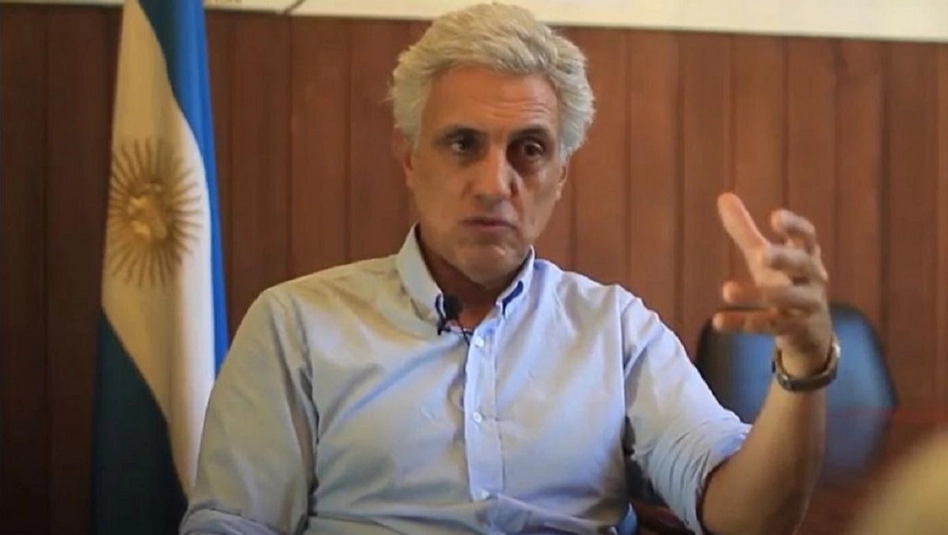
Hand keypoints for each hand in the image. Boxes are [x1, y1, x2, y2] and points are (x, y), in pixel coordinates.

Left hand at [713, 192, 832, 375]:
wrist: (810, 331)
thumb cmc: (785, 282)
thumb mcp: (764, 256)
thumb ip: (745, 230)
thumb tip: (723, 196)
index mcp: (806, 255)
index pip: (807, 237)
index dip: (794, 227)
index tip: (775, 217)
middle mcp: (812, 278)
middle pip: (802, 266)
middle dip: (784, 259)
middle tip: (761, 254)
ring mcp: (806, 305)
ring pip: (786, 299)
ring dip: (757, 295)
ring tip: (726, 290)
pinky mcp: (794, 329)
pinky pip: (769, 325)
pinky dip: (744, 323)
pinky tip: (718, 321)